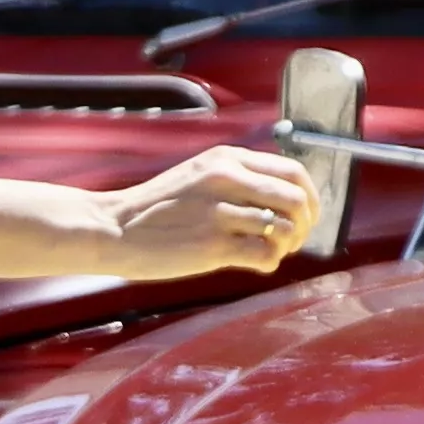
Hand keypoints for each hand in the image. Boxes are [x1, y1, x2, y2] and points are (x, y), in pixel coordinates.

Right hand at [93, 145, 316, 278]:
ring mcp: (219, 212)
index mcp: (227, 159)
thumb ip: (238, 178)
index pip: (293, 170)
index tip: (306, 214)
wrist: (113, 228)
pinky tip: (256, 264)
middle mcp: (227, 179)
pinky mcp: (212, 245)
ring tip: (271, 252)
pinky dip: (269, 263)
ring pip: (285, 228)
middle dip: (305, 224)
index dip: (310, 196)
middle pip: (296, 199)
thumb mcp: (199, 175)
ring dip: (287, 246)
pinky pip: (265, 255)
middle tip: (293, 239)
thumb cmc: (156, 208)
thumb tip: (283, 199)